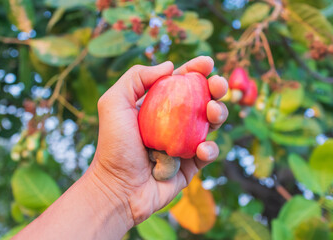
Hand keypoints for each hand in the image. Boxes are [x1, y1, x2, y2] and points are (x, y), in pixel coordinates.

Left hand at [88, 56, 228, 226]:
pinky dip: (210, 149)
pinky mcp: (191, 164)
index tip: (207, 63)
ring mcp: (184, 142)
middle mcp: (173, 122)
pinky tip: (202, 149)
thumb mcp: (114, 103)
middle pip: (201, 99)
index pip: (180, 82)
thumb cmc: (114, 145)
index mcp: (157, 105)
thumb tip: (169, 66)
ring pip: (211, 124)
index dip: (195, 70)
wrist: (118, 188)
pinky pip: (208, 153)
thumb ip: (136, 77)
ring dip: (218, 114)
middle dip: (215, 88)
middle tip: (217, 85)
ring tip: (212, 112)